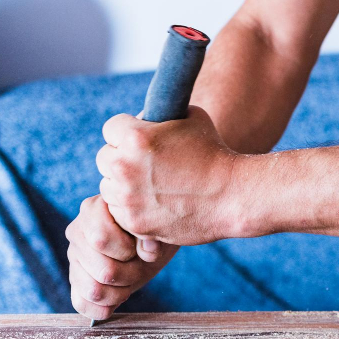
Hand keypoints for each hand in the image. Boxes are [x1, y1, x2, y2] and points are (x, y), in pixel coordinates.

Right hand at [65, 195, 177, 319]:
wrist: (152, 239)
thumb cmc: (153, 230)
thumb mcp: (156, 229)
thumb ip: (150, 236)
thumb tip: (147, 250)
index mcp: (93, 210)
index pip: (101, 240)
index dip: (126, 251)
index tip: (139, 246)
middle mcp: (76, 232)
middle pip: (104, 272)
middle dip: (130, 275)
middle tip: (139, 266)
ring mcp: (73, 257)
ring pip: (94, 291)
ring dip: (120, 292)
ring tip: (130, 279)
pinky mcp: (75, 278)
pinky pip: (81, 304)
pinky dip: (103, 308)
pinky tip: (118, 298)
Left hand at [97, 106, 241, 244]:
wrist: (234, 196)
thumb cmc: (215, 154)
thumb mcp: (192, 118)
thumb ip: (162, 115)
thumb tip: (144, 116)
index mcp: (135, 137)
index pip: (111, 129)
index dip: (127, 133)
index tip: (142, 143)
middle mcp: (125, 166)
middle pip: (104, 159)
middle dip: (123, 160)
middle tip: (147, 166)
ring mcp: (128, 198)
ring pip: (108, 187)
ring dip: (124, 186)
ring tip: (152, 187)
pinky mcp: (135, 223)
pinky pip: (119, 213)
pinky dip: (133, 210)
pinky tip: (156, 204)